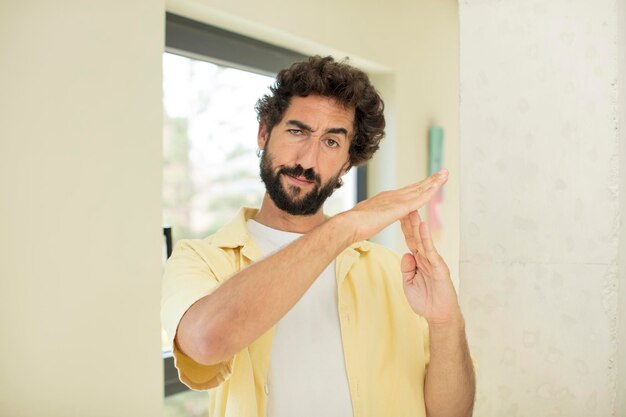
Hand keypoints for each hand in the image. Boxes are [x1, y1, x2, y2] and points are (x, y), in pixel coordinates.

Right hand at [340, 169, 448, 242]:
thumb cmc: (353, 226)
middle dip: (430, 180)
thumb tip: (369, 220)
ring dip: (434, 181)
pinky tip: (439, 185)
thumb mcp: (366, 219)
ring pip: (420, 188)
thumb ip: (371, 217)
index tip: (428, 182)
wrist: (349, 225)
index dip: (418, 187)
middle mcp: (392, 196)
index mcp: (385, 200)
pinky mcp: (400, 207)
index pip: (406, 192)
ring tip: (445, 174)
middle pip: (416, 186)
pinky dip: (430, 190)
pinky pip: (420, 197)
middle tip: (442, 172)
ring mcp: (396, 200)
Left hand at [400, 210, 461, 325]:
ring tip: (412, 211)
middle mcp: (426, 258)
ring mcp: (433, 261)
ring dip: (417, 225)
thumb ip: (406, 269)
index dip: (404, 228)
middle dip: (410, 221)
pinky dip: (426, 238)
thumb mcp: (409, 284)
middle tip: (404, 204)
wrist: (439, 316)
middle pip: (416, 236)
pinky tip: (422, 227)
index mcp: (418, 261)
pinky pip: (431, 250)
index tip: (397, 214)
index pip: (410, 241)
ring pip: (423, 240)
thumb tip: (406, 254)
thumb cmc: (425, 301)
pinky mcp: (439, 267)